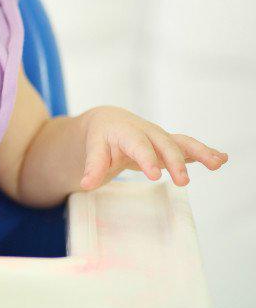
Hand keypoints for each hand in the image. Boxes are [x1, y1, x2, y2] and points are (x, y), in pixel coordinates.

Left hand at [79, 105, 228, 189]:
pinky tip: (221, 159)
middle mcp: (146, 131)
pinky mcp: (169, 145)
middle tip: (183, 182)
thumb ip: (92, 167)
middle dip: (175, 162)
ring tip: (217, 162)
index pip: (137, 145)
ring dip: (200, 152)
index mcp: (125, 131)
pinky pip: (188, 147)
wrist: (108, 122)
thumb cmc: (100, 137)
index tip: (155, 175)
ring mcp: (160, 138)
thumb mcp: (93, 149)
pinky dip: (204, 152)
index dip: (147, 159)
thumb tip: (86, 184)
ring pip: (181, 142)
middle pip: (164, 144)